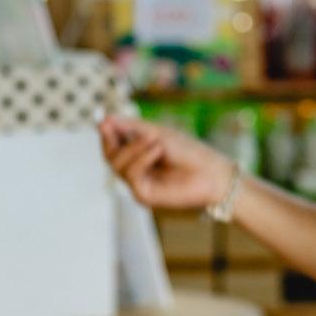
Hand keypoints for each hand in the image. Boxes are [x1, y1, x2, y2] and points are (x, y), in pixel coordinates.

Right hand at [99, 115, 232, 211]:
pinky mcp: (143, 196)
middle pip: (109, 156)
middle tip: (110, 127)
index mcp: (139, 154)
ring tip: (154, 140)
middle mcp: (136, 170)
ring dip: (132, 148)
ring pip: (118, 165)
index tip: (103, 120)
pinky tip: (158, 150)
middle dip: (110, 140)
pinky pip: (131, 175)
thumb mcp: (157, 134)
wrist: (212, 173)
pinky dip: (141, 159)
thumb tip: (104, 119)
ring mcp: (139, 183)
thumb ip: (130, 128)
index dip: (106, 133)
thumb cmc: (189, 152)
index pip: (113, 145)